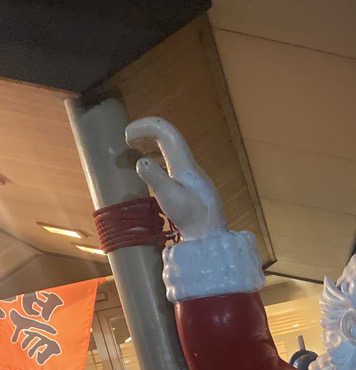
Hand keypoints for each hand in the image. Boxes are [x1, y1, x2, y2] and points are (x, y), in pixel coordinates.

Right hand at [125, 117, 225, 239]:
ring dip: (152, 147)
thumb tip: (140, 161)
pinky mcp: (194, 189)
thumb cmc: (191, 219)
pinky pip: (174, 165)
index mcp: (184, 164)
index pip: (166, 131)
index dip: (145, 126)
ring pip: (172, 152)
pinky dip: (160, 161)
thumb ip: (155, 178)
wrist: (211, 238)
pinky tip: (153, 172)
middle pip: (169, 138)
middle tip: (129, 140)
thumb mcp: (169, 198)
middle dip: (147, 134)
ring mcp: (193, 177)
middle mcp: (190, 166)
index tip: (127, 134)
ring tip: (135, 152)